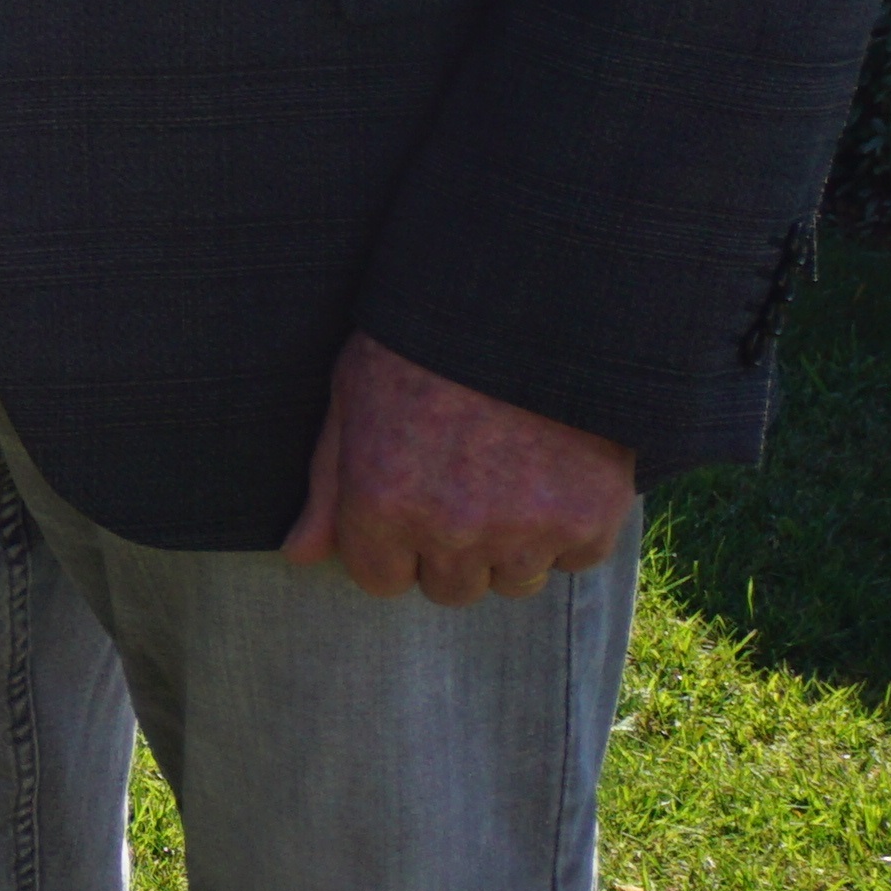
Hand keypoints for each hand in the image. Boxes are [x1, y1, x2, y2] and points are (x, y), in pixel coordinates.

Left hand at [282, 333, 632, 604]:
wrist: (528, 302)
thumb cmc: (421, 342)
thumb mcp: (353, 397)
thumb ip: (329, 485)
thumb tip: (300, 556)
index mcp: (383, 503)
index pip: (380, 579)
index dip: (390, 544)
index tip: (407, 506)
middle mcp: (452, 531)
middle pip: (448, 588)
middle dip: (448, 549)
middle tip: (462, 485)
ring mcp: (525, 531)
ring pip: (513, 582)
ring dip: (511, 545)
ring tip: (510, 474)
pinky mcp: (590, 521)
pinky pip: (575, 558)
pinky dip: (570, 527)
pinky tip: (556, 470)